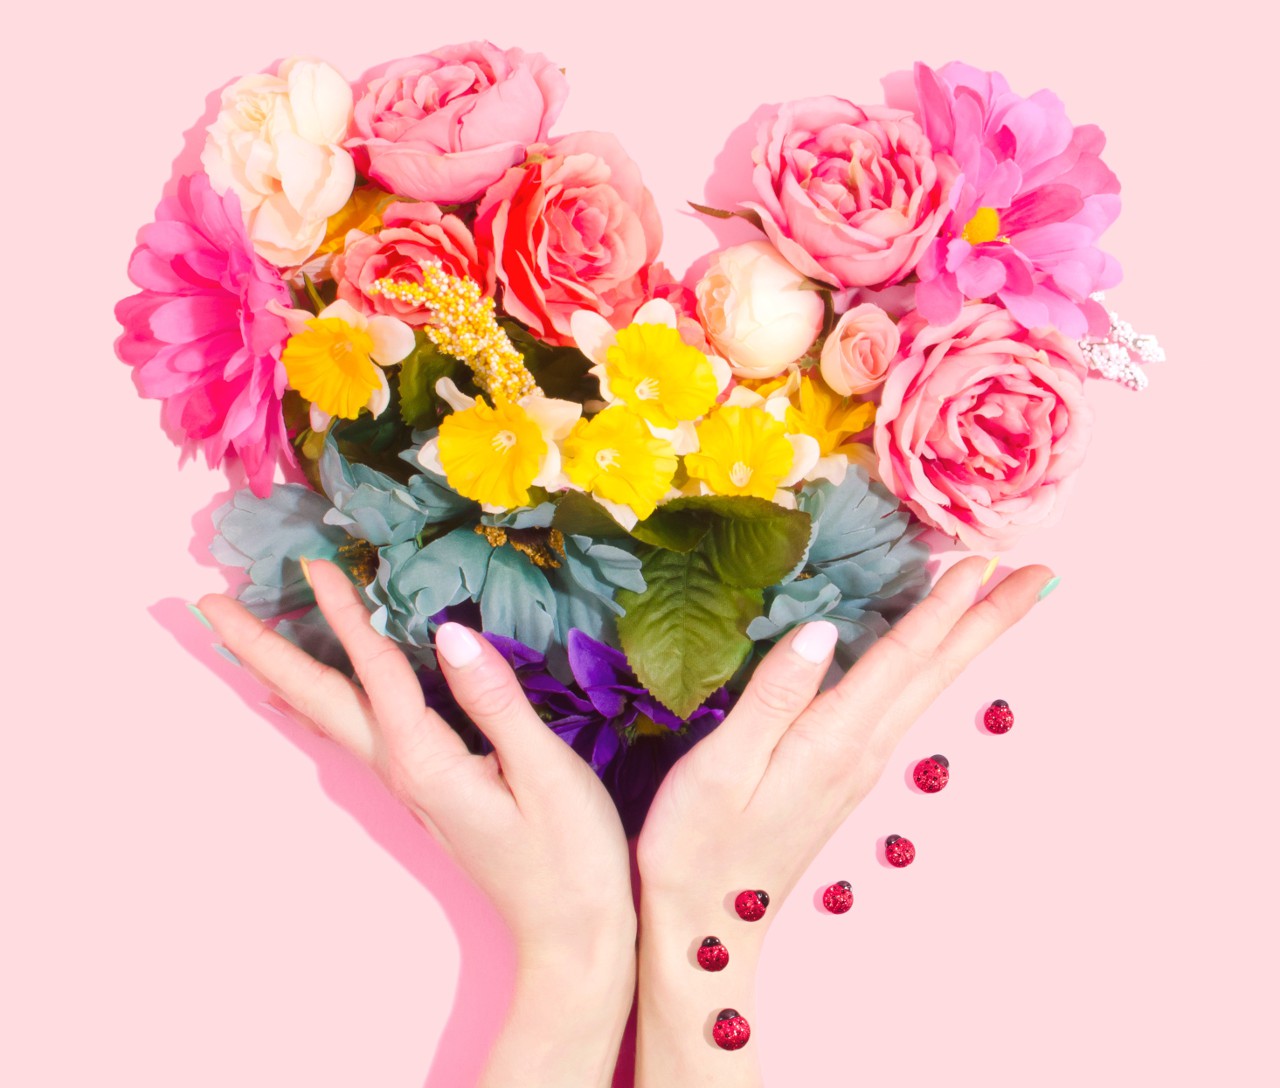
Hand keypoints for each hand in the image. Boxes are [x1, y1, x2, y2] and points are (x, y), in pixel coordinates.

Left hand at [197, 558, 634, 1087]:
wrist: (570, 936)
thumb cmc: (570, 857)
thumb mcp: (545, 772)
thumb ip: (496, 700)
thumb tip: (448, 633)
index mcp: (427, 760)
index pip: (374, 670)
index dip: (344, 612)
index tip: (311, 560)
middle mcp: (402, 770)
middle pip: (318, 699)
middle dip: (262, 648)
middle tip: (209, 604)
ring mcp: (409, 784)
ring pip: (328, 716)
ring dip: (282, 671)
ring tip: (242, 640)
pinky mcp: (425, 789)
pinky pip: (354, 732)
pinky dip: (319, 703)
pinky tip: (306, 701)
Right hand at [633, 556, 1055, 1084]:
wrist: (706, 925)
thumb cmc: (698, 843)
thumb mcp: (723, 764)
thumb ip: (774, 693)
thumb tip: (823, 627)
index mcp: (834, 739)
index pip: (902, 657)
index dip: (943, 604)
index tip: (986, 559)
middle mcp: (862, 750)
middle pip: (937, 672)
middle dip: (990, 619)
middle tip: (1044, 575)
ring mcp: (857, 766)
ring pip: (926, 688)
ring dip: (967, 640)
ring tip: (1000, 602)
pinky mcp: (842, 776)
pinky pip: (901, 704)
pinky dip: (929, 667)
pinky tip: (927, 656)